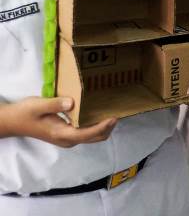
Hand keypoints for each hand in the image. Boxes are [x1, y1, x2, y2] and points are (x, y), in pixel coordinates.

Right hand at [0, 97, 115, 146]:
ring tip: (114, 109)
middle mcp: (68, 139)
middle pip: (95, 137)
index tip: (114, 117)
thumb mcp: (38, 106)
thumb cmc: (26, 113)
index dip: (102, 127)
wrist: (14, 121)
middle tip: (119, 109)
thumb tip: (71, 103)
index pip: (87, 134)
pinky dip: (98, 124)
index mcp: (62, 134)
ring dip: (105, 126)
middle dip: (109, 126)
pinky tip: (101, 111)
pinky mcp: (68, 133)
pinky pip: (88, 131)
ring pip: (93, 135)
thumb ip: (55, 104)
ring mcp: (68, 137)